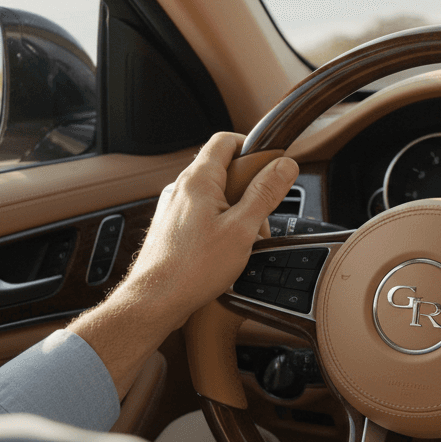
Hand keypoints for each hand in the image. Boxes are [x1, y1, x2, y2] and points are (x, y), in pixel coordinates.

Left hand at [70, 133, 297, 397]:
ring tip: (244, 240)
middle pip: (223, 170)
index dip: (251, 146)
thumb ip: (265, 193)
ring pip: (214, 195)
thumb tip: (285, 166)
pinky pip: (202, 215)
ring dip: (235, 211)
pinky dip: (220, 225)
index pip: (225, 140)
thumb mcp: (242, 229)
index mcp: (198, 180)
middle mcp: (181, 188)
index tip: (270, 165)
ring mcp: (173, 208)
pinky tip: (226, 251)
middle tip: (261, 215)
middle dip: (249, 189)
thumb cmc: (192, 269)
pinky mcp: (171, 228)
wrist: (155, 301)